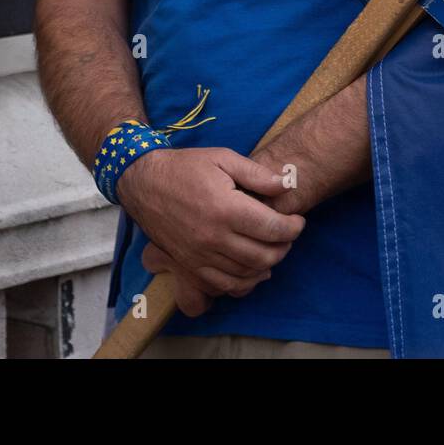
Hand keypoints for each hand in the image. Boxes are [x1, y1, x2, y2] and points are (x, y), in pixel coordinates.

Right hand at [116, 148, 304, 314]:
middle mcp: (213, 238)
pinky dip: (242, 283)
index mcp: (226, 209)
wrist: (145, 183)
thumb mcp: (224, 158)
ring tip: (273, 250)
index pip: (272, 229)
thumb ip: (257, 174)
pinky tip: (251, 270)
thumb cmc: (186, 167)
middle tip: (288, 235)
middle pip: (263, 256)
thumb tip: (286, 184)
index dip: (293, 227)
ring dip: (267, 266)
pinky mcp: (188, 266)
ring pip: (245, 274)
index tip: (298, 221)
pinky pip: (221, 286)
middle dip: (284, 248)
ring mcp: (199, 256)